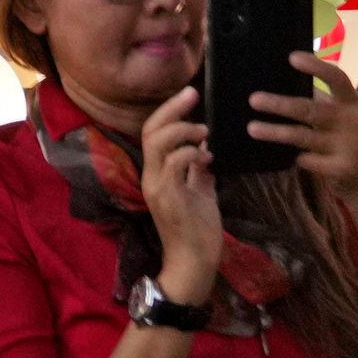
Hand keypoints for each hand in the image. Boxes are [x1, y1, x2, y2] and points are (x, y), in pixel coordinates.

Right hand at [137, 86, 222, 306]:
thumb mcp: (200, 190)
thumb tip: (206, 144)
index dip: (168, 111)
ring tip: (204, 130)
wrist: (194, 263)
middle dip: (172, 109)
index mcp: (156, 173)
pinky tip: (207, 156)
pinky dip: (191, 153)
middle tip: (193, 94)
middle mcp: (150, 177)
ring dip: (183, 131)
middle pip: (151, 131)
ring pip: (159, 143)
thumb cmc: (197, 229)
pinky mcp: (169, 197)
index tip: (189, 94)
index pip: (152, 132)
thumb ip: (198, 168)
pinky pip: (174, 164)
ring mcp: (157, 187)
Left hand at [248, 51, 357, 209]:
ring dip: (275, 132)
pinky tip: (291, 157)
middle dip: (280, 105)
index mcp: (352, 102)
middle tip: (253, 99)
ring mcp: (348, 145)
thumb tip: (284, 78)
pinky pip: (309, 160)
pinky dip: (298, 158)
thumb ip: (321, 99)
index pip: (337, 78)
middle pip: (310, 109)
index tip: (292, 57)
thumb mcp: (342, 116)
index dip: (316, 67)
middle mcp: (352, 121)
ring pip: (303, 136)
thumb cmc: (348, 140)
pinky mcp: (342, 168)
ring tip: (252, 128)